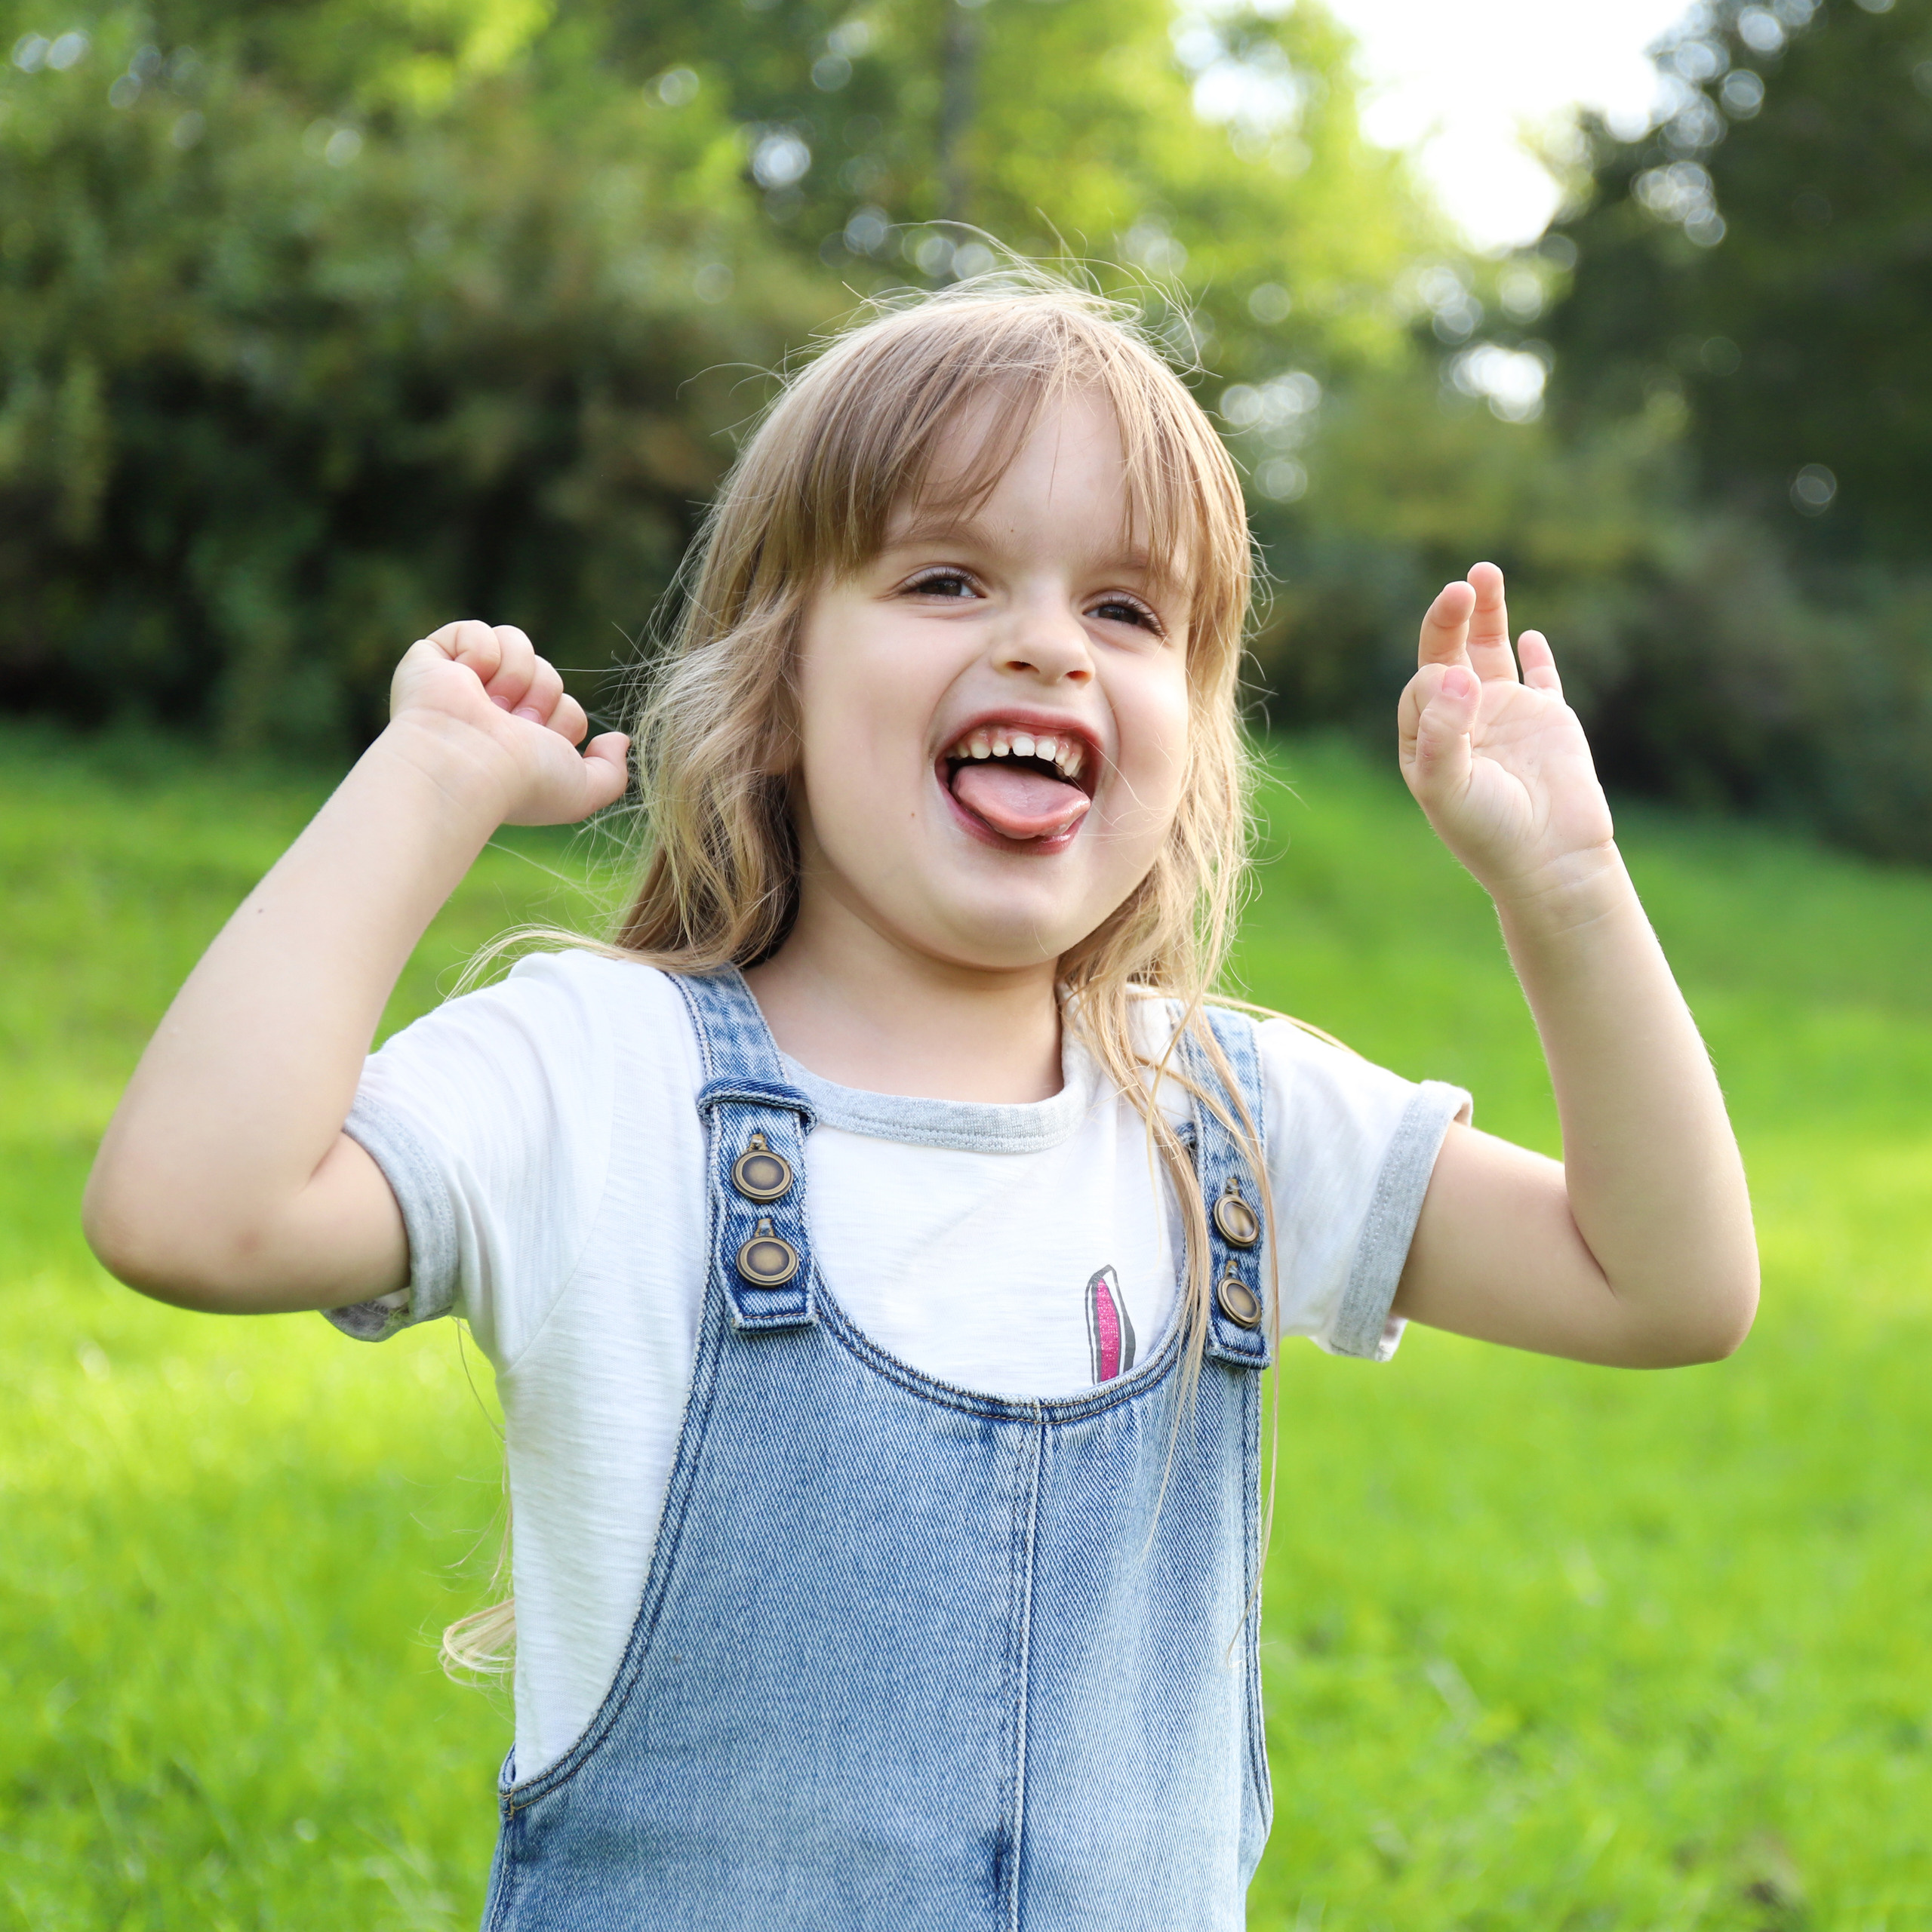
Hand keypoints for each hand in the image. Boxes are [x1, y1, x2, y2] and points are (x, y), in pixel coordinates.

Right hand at [386, 620, 628, 825]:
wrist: (468, 764)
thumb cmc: (523, 782)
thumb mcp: (583, 791)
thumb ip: (612, 773)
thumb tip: (618, 740)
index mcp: (521, 743)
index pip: (567, 708)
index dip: (563, 722)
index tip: (538, 743)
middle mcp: (493, 713)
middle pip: (548, 674)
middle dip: (541, 696)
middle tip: (512, 723)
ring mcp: (462, 684)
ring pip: (518, 644)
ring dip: (516, 675)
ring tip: (490, 705)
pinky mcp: (432, 658)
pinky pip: (477, 630)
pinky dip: (480, 653)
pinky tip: (465, 681)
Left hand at [1398, 563, 1613, 911]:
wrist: (1550, 863)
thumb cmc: (1489, 832)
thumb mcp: (1450, 787)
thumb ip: (1445, 732)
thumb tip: (1456, 673)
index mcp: (1427, 739)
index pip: (1422, 687)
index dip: (1438, 679)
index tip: (1460, 687)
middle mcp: (1462, 722)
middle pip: (1448, 655)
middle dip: (1450, 619)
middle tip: (1461, 586)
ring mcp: (1506, 718)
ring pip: (1491, 653)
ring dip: (1487, 615)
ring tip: (1483, 572)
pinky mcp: (1549, 721)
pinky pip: (1542, 679)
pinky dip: (1536, 657)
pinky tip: (1528, 636)